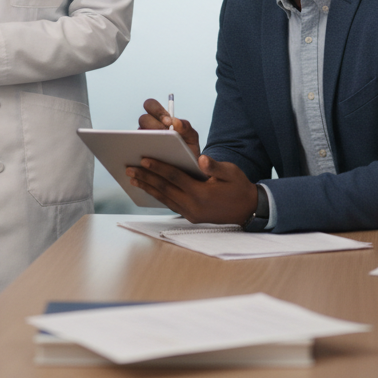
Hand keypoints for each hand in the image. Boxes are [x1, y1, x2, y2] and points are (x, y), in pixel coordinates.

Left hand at [127, 154, 258, 225]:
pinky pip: (170, 204)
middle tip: (129, 169)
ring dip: (148, 187)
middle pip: (164, 189)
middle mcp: (193, 206)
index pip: (175, 177)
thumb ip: (215, 166)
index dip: (159, 168)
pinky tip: (148, 189)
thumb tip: (202, 159)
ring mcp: (191, 213)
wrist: (248, 210)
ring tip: (133, 178)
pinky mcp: (191, 217)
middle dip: (146, 178)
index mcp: (201, 193)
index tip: (144, 160)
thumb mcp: (231, 173)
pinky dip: (157, 196)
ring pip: (164, 198)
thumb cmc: (239, 187)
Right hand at [138, 98, 199, 161]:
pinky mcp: (138, 154)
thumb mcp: (191, 138)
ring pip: (138, 135)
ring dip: (146, 140)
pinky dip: (140, 153)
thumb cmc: (188, 149)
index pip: (150, 105)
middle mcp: (149, 127)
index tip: (167, 121)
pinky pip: (134, 151)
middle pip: (143, 119)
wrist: (187, 169)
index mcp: (161, 119)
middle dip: (153, 125)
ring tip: (156, 150)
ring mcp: (142, 140)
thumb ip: (186, 127)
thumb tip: (175, 121)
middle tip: (163, 135)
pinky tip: (148, 161)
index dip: (156, 110)